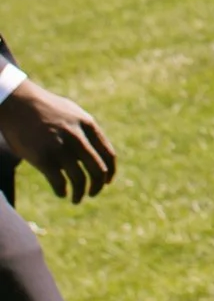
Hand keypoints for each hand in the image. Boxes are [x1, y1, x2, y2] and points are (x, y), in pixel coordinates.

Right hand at [0, 83, 116, 200]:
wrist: (16, 102)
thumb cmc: (44, 108)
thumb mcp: (71, 113)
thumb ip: (85, 130)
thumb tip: (95, 149)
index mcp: (87, 125)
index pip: (108, 154)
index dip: (110, 172)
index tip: (106, 182)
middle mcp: (77, 136)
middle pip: (98, 170)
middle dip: (97, 186)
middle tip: (92, 194)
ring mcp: (60, 147)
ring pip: (80, 179)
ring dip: (79, 194)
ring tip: (76, 199)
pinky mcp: (43, 157)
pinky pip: (59, 182)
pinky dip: (62, 191)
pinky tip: (61, 193)